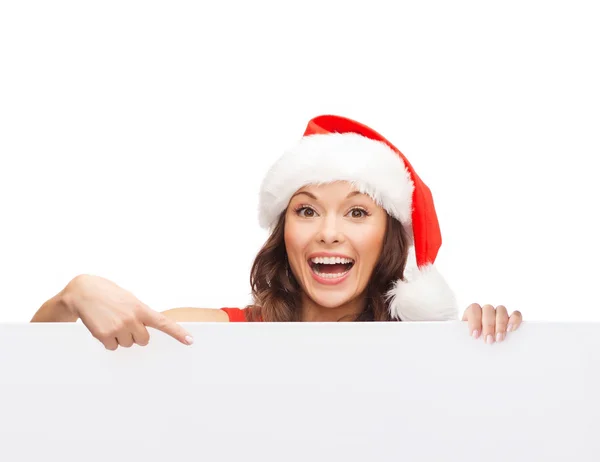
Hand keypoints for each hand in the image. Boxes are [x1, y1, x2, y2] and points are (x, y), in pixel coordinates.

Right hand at [63, 274, 193, 349]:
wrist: (83, 292)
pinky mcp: (104, 336)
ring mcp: (118, 328)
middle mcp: (132, 319)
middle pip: (143, 340)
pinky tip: (102, 326)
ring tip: (111, 321)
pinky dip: (108, 341)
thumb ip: (141, 313)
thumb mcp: (130, 299)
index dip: (178, 333)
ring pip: (127, 344)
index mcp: (141, 309)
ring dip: (120, 337)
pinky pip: (112, 347)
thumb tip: (145, 330)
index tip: (190, 341)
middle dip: (136, 334)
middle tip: (123, 321)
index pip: (163, 323)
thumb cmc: (109, 294)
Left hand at [462, 303, 521, 343]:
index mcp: (472, 312)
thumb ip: (469, 337)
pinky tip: (511, 330)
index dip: (474, 321)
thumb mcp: (469, 339)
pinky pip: (516, 314)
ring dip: (500, 324)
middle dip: (488, 326)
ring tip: (499, 338)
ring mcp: (499, 313)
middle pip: (488, 309)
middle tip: (489, 340)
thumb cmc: (473, 342)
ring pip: (501, 310)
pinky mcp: (511, 319)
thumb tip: (472, 340)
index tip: (475, 335)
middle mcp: (486, 310)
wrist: (481, 346)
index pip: (474, 309)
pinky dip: (515, 320)